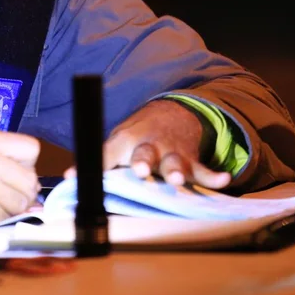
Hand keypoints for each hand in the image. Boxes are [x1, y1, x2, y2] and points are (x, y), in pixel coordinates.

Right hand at [0, 131, 40, 227]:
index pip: (32, 149)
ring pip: (23, 203)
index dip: (26, 161)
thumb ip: (8, 161)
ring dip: (12, 206)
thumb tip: (40, 194)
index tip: (12, 167)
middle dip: (22, 189)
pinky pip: (8, 219)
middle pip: (31, 180)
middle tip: (0, 188)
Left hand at [65, 99, 230, 188]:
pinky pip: (205, 170)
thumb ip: (99, 161)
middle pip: (146, 154)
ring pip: (175, 161)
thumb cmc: (138, 136)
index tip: (84, 175)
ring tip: (178, 177)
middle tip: (140, 170)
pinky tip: (224, 179)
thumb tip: (70, 177)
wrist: (171, 114)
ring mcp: (172, 152)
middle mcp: (150, 146)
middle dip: (143, 162)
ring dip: (176, 169)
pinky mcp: (192, 160)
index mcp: (126, 141)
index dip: (99, 163)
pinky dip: (215, 176)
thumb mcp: (116, 142)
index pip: (109, 153)